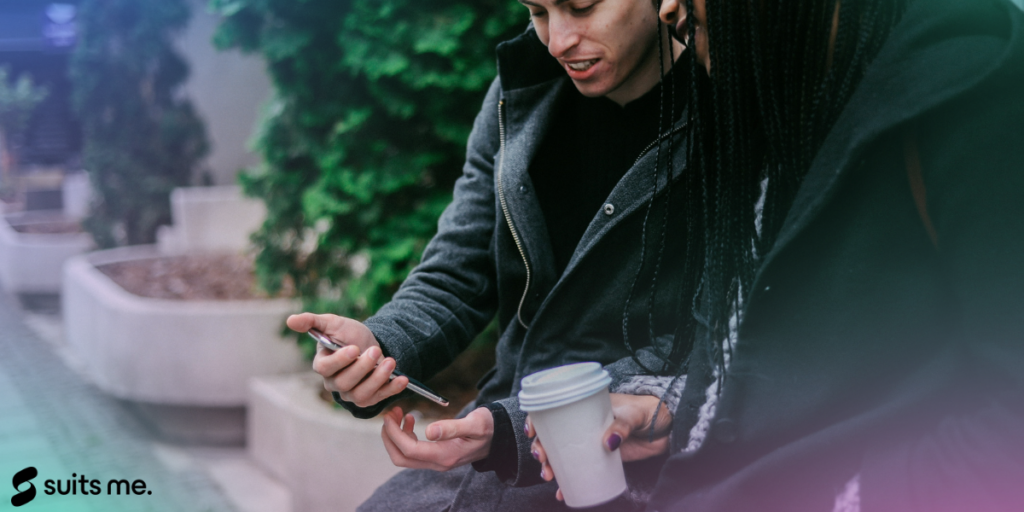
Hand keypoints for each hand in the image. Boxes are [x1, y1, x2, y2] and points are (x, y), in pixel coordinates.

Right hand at [287, 312, 407, 407]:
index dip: (339, 361)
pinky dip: (392, 389)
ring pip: (361, 394)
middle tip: (374, 351)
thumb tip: (289, 320)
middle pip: (344, 383)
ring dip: (378, 379)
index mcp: (323, 365)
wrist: (371, 342)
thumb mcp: (333, 323)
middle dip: (362, 367)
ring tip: (390, 361)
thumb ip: (312, 321)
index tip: (354, 349)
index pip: (325, 368)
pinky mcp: (369, 398)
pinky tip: (402, 379)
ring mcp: (352, 393)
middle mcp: (335, 383)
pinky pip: (380, 398)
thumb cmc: (348, 334)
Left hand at [380, 406, 493, 470]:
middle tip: (389, 414)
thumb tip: (429, 431)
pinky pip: (412, 451)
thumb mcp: (475, 423)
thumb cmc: (488, 426)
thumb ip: (453, 428)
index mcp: (445, 456)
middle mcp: (438, 463)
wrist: (499, 436)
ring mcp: (436, 461)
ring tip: (399, 413)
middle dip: (389, 437)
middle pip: (401, 458)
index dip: (395, 433)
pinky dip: (404, 436)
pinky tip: (410, 420)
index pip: (410, 450)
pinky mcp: (436, 456)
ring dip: (395, 436)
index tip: (390, 414)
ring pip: (404, 456)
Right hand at [527, 393, 672, 500]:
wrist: (666, 426)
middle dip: (542, 449)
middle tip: (543, 460)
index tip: (532, 431)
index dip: (538, 419)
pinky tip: (563, 492)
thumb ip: (621, 426)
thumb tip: (608, 443)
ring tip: (550, 477)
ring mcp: (591, 443)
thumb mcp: (632, 414)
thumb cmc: (647, 411)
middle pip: (553, 436)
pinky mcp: (602, 459)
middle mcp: (583, 425)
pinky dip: (570, 483)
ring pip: (562, 456)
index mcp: (585, 407)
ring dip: (551, 468)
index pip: (554, 410)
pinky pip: (580, 471)